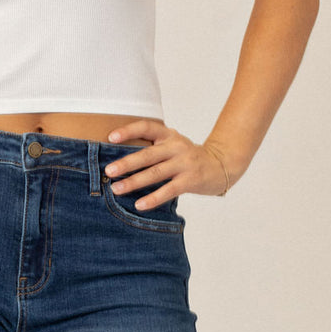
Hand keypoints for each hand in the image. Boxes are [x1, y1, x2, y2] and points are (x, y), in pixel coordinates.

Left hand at [105, 119, 231, 202]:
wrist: (221, 165)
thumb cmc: (188, 158)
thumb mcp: (172, 145)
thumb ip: (152, 148)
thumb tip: (119, 160)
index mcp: (169, 135)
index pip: (147, 127)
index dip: (129, 131)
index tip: (111, 137)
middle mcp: (176, 146)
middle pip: (148, 154)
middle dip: (127, 163)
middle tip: (109, 171)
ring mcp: (184, 163)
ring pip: (155, 173)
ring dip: (134, 182)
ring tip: (117, 189)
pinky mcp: (191, 180)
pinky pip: (168, 190)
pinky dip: (153, 198)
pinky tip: (139, 205)